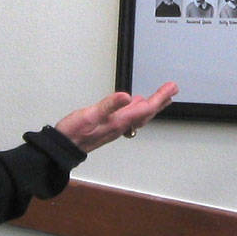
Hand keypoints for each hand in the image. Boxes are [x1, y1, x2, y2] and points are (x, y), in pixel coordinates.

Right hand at [55, 82, 177, 152]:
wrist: (63, 148)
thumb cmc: (74, 132)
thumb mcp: (90, 115)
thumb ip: (109, 105)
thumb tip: (126, 96)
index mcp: (119, 121)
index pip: (145, 108)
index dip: (160, 97)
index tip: (171, 88)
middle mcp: (120, 126)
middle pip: (146, 113)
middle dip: (161, 101)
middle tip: (173, 89)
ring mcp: (116, 128)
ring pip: (139, 116)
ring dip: (152, 106)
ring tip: (162, 97)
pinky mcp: (109, 127)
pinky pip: (130, 118)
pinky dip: (138, 110)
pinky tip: (135, 105)